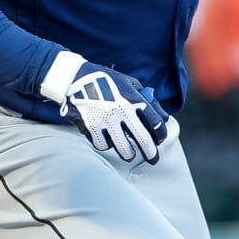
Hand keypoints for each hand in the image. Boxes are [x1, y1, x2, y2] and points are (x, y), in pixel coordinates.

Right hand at [41, 51, 172, 163]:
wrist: (75, 79)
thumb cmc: (108, 82)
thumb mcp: (131, 84)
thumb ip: (148, 100)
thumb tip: (163, 119)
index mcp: (133, 98)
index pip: (155, 122)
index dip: (161, 134)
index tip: (159, 139)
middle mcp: (120, 111)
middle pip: (143, 139)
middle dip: (151, 153)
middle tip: (153, 160)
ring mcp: (104, 120)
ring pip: (124, 149)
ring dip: (130, 154)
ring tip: (130, 154)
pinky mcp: (90, 127)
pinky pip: (104, 145)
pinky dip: (108, 146)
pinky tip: (110, 142)